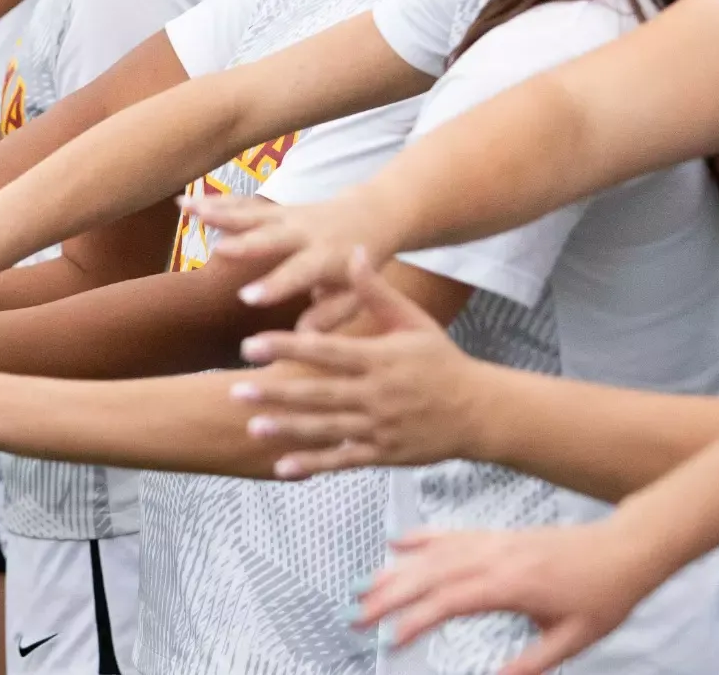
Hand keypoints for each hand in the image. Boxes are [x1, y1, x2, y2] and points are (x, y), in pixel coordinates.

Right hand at [180, 191, 403, 309]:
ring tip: (188, 210)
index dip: (273, 285)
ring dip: (216, 211)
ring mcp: (287, 217)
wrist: (371, 214)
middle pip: (271, 237)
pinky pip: (241, 205)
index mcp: (325, 258)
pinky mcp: (273, 208)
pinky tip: (185, 203)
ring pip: (249, 213)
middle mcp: (304, 233)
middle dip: (245, 244)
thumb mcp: (353, 295)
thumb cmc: (358, 266)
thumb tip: (301, 341)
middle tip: (218, 251)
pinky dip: (212, 203)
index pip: (298, 273)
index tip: (247, 298)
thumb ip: (326, 316)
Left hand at [228, 251, 486, 478]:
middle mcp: (376, 394)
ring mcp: (380, 427)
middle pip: (318, 393)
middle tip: (236, 390)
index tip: (250, 346)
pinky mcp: (384, 453)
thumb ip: (377, 291)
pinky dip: (315, 465)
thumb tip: (353, 251)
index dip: (286, 348)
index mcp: (379, 358)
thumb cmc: (441, 361)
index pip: (325, 352)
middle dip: (276, 392)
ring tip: (252, 427)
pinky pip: (344, 460)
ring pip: (327, 429)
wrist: (482, 411)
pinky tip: (283, 468)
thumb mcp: (413, 321)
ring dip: (288, 429)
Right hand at [355, 522, 661, 674]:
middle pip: (427, 575)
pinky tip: (398, 544)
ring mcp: (491, 543)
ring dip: (394, 569)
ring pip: (430, 554)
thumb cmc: (603, 591)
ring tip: (364, 587)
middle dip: (387, 595)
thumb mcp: (573, 639)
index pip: (447, 602)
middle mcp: (493, 558)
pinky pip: (449, 534)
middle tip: (357, 614)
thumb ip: (532, 663)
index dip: (415, 621)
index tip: (393, 640)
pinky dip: (420, 538)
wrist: (625, 549)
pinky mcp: (494, 536)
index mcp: (509, 585)